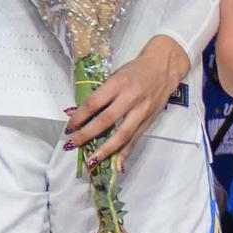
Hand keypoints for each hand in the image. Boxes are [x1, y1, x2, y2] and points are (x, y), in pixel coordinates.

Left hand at [64, 40, 185, 165]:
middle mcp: (131, 97)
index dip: (80, 116)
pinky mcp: (149, 120)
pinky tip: (116, 165)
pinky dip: (125, 153)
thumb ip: (100, 95)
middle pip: (106, 120)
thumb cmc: (135, 70)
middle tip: (73, 144)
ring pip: (123, 134)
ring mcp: (142, 111)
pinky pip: (135, 139)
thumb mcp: (115, 76)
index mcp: (119, 83)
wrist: (164, 67)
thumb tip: (77, 113)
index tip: (69, 127)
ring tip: (92, 161)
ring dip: (106, 150)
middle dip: (88, 134)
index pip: (95, 102)